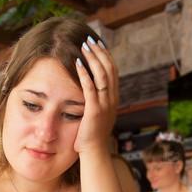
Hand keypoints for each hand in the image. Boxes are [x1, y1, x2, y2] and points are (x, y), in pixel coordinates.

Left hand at [74, 37, 118, 156]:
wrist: (94, 151)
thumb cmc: (91, 133)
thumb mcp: (98, 113)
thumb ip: (98, 99)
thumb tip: (92, 88)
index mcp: (114, 97)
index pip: (112, 70)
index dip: (105, 55)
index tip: (97, 44)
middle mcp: (112, 98)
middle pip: (108, 69)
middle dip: (99, 52)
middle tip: (89, 40)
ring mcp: (105, 104)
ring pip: (101, 75)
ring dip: (92, 58)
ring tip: (83, 47)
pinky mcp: (95, 110)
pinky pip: (90, 87)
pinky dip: (84, 73)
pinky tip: (77, 63)